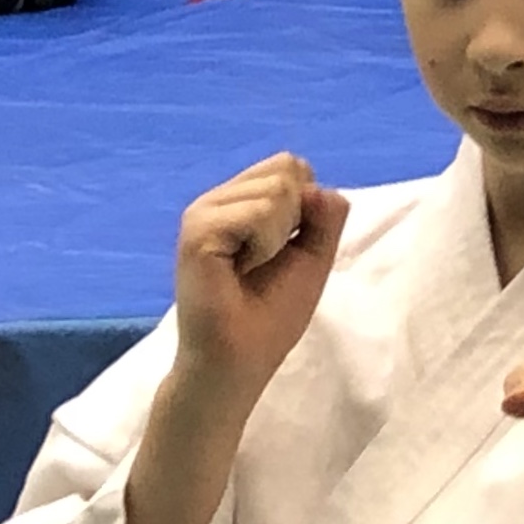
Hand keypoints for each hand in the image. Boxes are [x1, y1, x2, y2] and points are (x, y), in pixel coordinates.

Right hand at [169, 154, 348, 400]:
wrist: (240, 359)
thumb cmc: (272, 312)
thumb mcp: (314, 255)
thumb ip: (326, 214)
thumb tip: (318, 186)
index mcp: (240, 200)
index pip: (292, 165)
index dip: (305, 206)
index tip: (283, 248)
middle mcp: (218, 199)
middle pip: (288, 169)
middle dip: (295, 219)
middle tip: (263, 261)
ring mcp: (203, 212)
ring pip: (278, 189)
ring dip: (279, 237)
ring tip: (248, 268)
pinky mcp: (197, 232)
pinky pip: (259, 212)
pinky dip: (265, 245)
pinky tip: (238, 271)